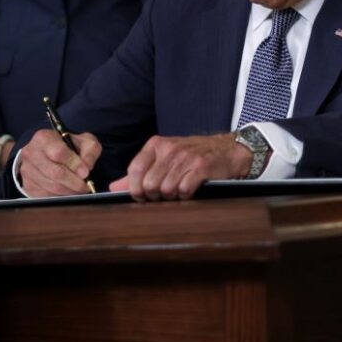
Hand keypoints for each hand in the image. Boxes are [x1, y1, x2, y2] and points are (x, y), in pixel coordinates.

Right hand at [18, 129, 100, 196]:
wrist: (50, 152)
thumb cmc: (69, 146)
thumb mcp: (84, 141)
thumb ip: (90, 151)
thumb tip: (86, 168)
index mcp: (44, 138)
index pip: (58, 153)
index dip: (74, 164)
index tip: (86, 172)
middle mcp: (31, 153)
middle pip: (55, 173)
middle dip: (74, 182)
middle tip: (86, 185)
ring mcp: (27, 170)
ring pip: (52, 187)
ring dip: (70, 191)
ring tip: (80, 189)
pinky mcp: (28, 185)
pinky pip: (47, 196)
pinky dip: (61, 196)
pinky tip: (69, 191)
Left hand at [108, 133, 253, 200]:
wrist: (227, 150)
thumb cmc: (192, 155)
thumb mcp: (164, 158)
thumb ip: (138, 173)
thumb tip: (113, 188)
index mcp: (156, 144)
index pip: (135, 170)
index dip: (135, 189)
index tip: (143, 196)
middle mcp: (170, 148)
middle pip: (149, 184)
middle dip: (155, 196)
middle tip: (165, 194)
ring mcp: (186, 157)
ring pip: (166, 189)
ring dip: (172, 197)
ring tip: (179, 190)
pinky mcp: (201, 167)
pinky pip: (184, 190)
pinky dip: (186, 196)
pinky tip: (190, 190)